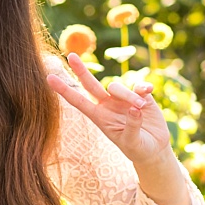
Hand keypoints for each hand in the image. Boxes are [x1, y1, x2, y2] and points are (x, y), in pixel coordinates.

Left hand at [47, 53, 172, 164]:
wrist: (155, 148)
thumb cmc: (138, 148)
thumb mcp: (133, 142)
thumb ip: (132, 126)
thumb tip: (134, 108)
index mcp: (100, 117)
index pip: (79, 101)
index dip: (64, 90)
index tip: (49, 78)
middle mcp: (108, 105)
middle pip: (91, 85)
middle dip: (81, 71)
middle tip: (71, 56)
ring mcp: (123, 99)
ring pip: (118, 87)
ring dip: (129, 96)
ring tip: (142, 108)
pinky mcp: (140, 95)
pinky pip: (138, 85)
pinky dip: (142, 87)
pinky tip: (148, 92)